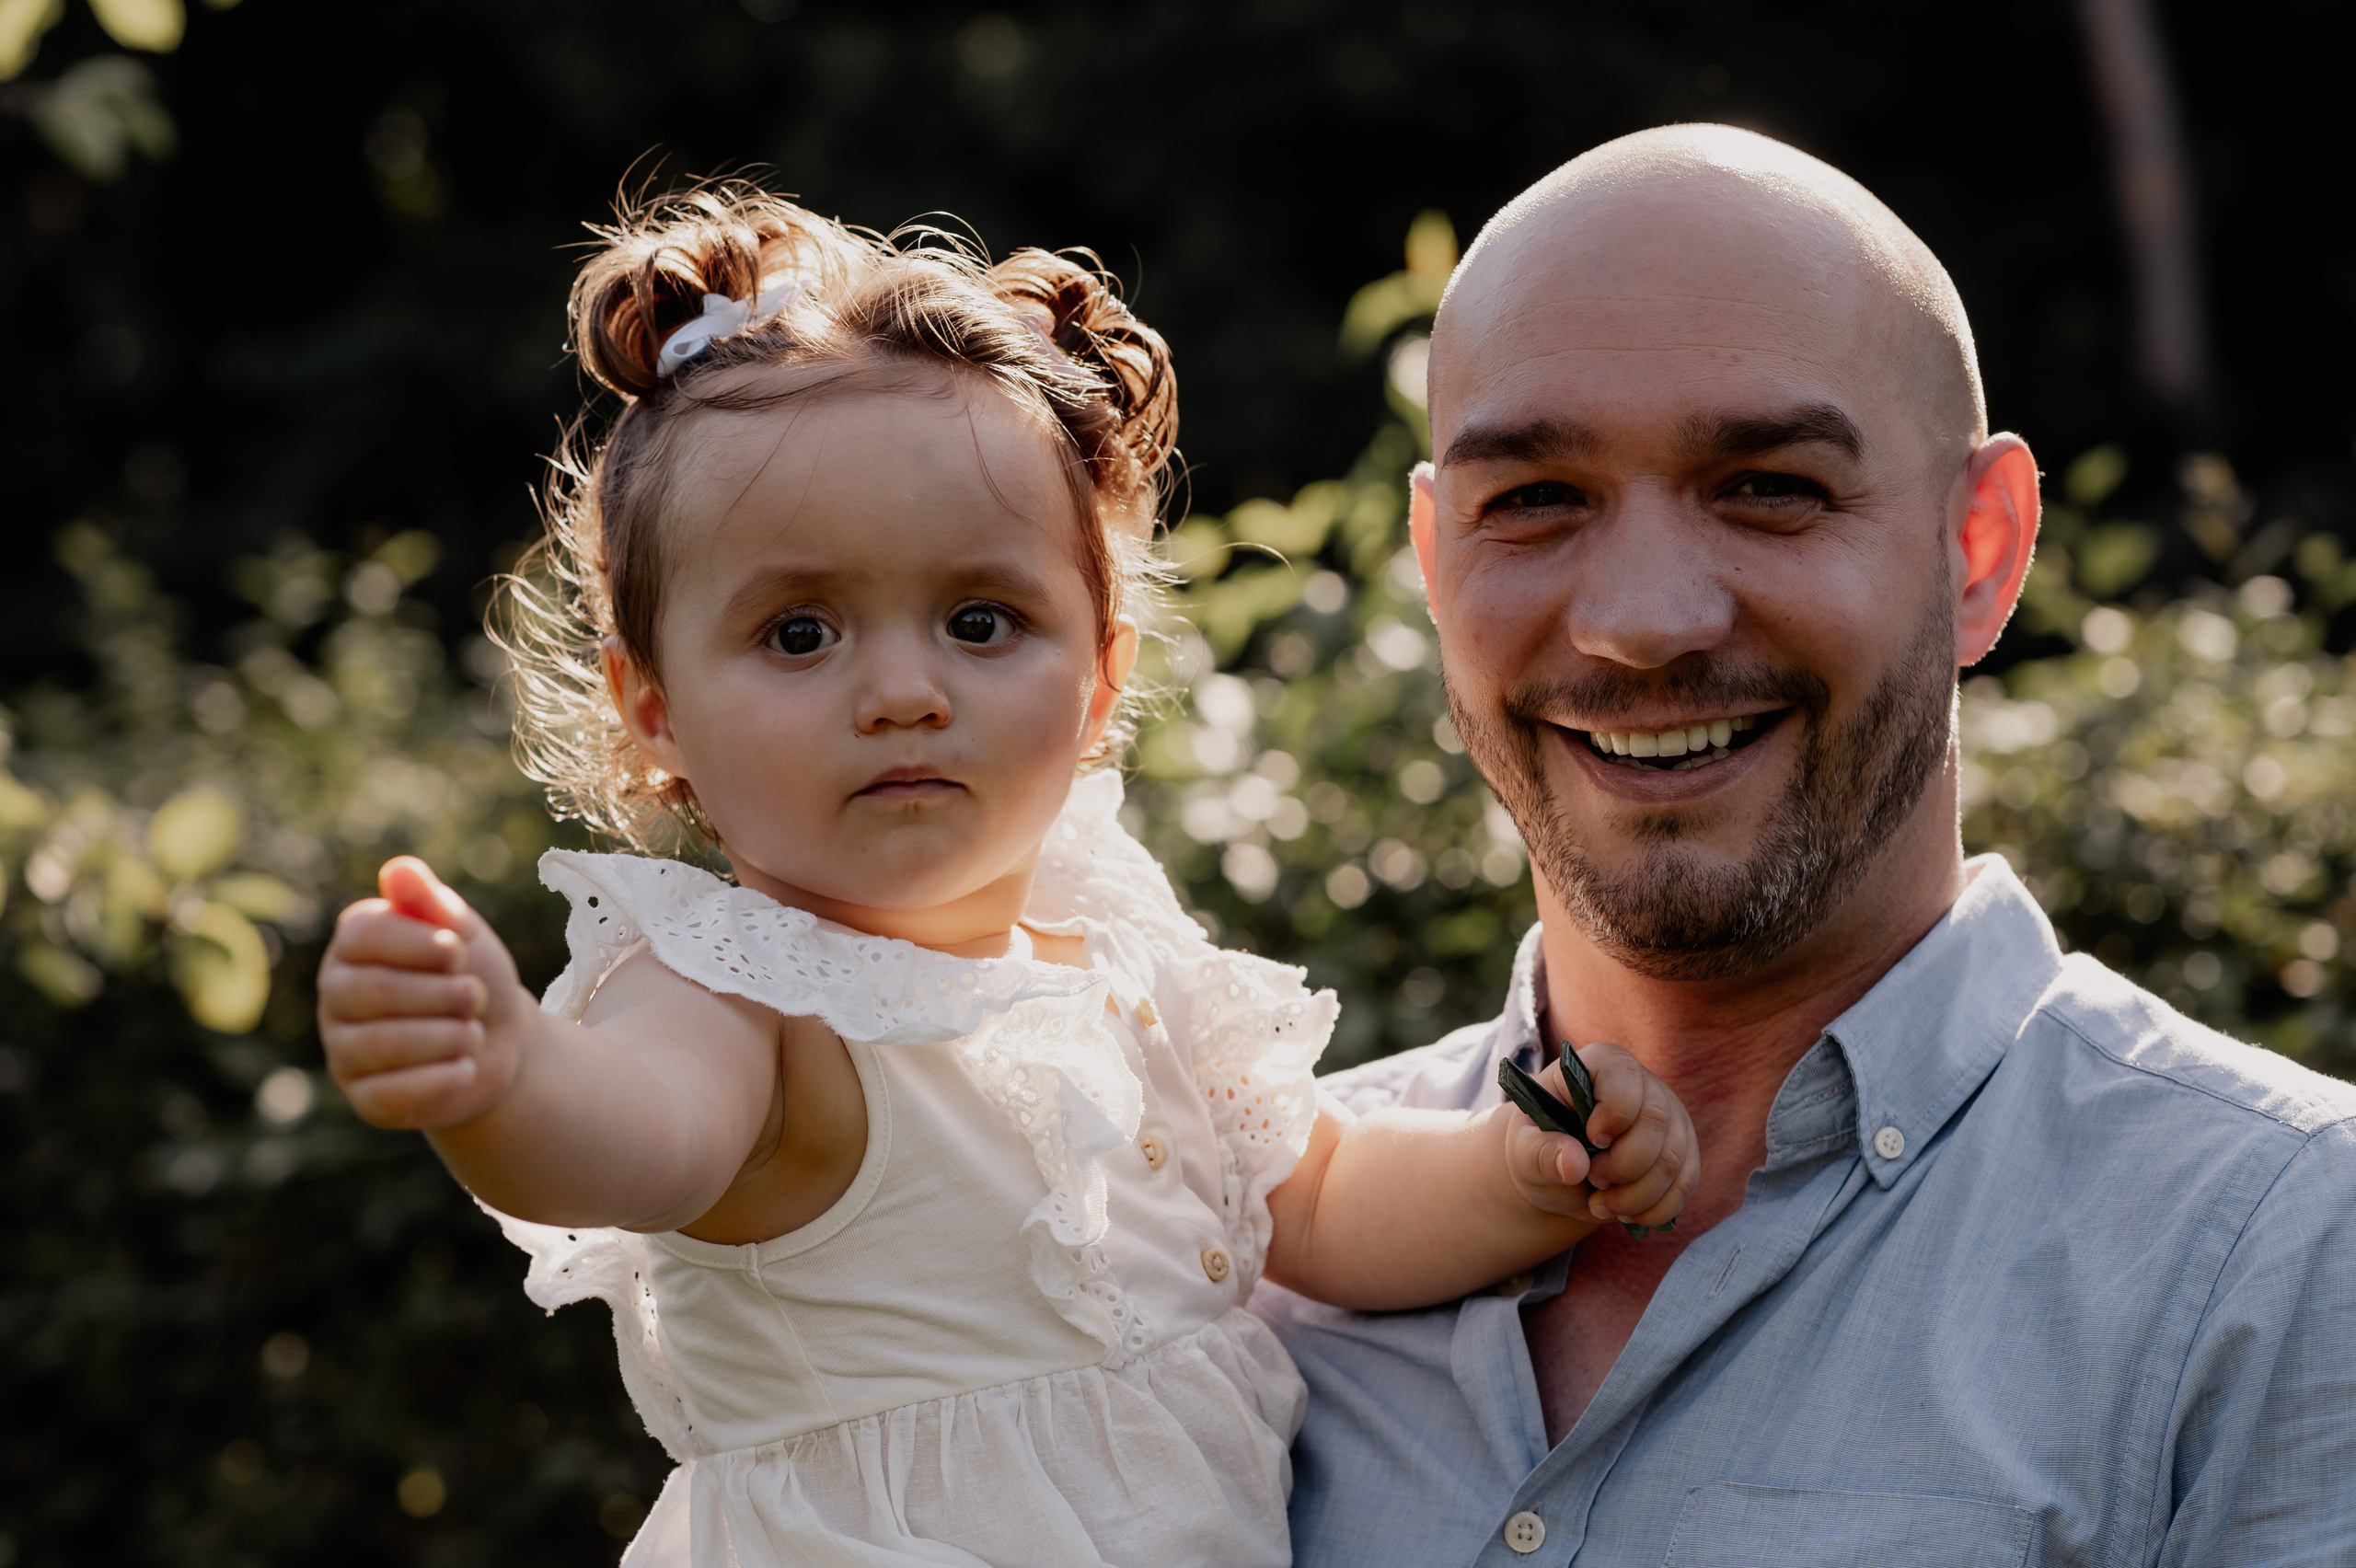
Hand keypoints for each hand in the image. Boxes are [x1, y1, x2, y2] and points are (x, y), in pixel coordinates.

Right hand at [318, 857, 531, 1128]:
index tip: (459, 950)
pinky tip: (465, 1067)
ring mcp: (343, 1049)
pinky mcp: (363, 1098)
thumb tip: (399, 869)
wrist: (500, 1040)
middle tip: (474, 996)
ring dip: (450, 1037)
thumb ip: (430, 902)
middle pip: (377, 992)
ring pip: (387, 1044)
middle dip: (444, 994)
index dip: (420, 943)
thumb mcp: (460, 932)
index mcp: (353, 945)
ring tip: (473, 1032)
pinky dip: (443, 1079)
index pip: (365, 935)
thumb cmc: (470, 974)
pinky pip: (392, 1093)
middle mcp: (336, 995)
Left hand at [1501, 1044, 1698, 1232]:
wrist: (1562, 1177)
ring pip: (1673, 1159)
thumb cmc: (1541, 1150)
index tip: (1590, 1140)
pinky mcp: (1684, 1152)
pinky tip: (1627, 1213)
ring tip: (1601, 1204)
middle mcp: (1643, 1084)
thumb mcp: (1524, 1152)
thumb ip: (1540, 1154)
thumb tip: (1572, 1164)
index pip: (1623, 1075)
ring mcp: (1670, 1118)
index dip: (1612, 1113)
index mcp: (1598, 1065)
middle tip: (1592, 1182)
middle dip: (1623, 1167)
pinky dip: (1656, 1208)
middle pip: (1655, 1122)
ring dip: (1637, 1195)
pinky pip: (1685, 1183)